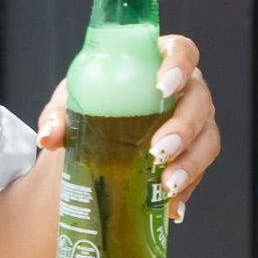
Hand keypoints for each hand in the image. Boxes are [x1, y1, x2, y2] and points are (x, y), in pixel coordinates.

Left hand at [33, 33, 218, 223]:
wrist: (93, 142)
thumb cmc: (89, 107)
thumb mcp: (70, 105)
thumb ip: (58, 116)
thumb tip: (50, 137)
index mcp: (157, 63)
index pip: (181, 51)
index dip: (178, 64)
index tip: (163, 86)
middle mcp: (185, 91)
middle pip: (199, 101)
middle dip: (184, 127)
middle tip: (159, 149)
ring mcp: (195, 124)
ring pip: (207, 139)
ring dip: (190, 163)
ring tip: (166, 184)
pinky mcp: (194, 155)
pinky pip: (200, 171)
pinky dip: (186, 190)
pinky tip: (172, 206)